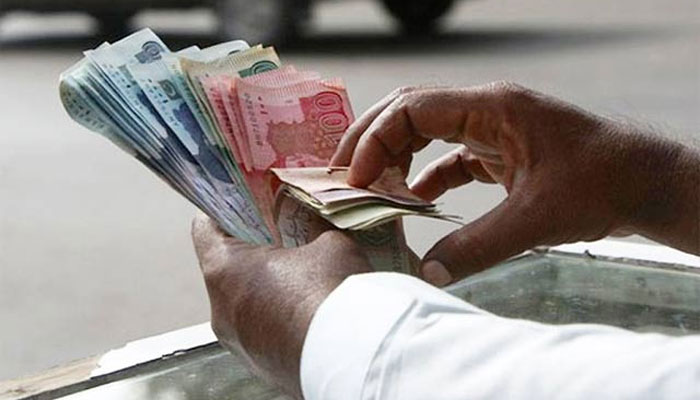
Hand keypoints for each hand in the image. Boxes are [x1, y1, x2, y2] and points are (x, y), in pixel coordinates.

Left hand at [191, 213, 371, 397]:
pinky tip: (310, 311)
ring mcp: (239, 344)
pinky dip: (279, 318)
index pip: (205, 228)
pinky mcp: (260, 366)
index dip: (225, 210)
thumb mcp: (331, 243)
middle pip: (226, 269)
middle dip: (254, 251)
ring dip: (268, 288)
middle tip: (284, 237)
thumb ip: (316, 230)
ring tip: (304, 278)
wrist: (354, 358)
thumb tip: (319, 226)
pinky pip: (262, 332)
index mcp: (225, 271)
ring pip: (244, 304)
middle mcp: (220, 311)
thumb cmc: (333, 295)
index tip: (244, 203)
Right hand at [332, 82, 697, 285]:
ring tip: (370, 186)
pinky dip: (427, 175)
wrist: (645, 183)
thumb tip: (427, 274)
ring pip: (428, 130)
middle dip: (373, 139)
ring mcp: (494, 128)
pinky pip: (452, 156)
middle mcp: (487, 109)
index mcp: (492, 107)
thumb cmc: (602, 185)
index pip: (413, 108)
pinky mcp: (502, 151)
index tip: (356, 178)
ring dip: (396, 155)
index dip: (376, 140)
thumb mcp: (535, 219)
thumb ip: (477, 246)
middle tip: (343, 174)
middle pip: (411, 110)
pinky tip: (414, 200)